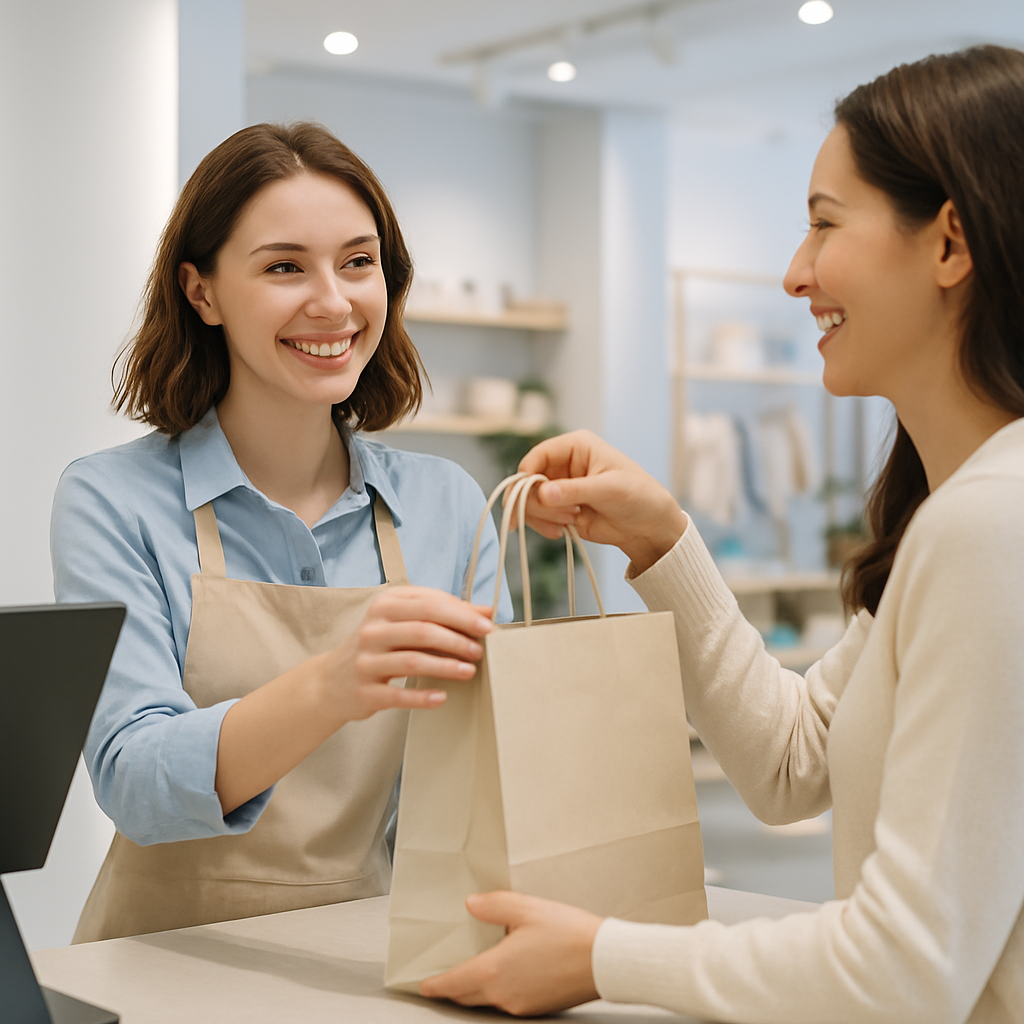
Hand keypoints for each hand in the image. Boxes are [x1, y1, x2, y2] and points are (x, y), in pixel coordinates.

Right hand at [319, 586, 493, 721]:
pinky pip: (397, 695)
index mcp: (385, 605)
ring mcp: (366, 661)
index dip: (462, 614)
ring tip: (469, 671)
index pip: (429, 604)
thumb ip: (442, 613)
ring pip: (412, 661)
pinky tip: (442, 697)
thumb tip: (486, 611)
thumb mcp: (403, 621)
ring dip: (446, 666)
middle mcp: (372, 630)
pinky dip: (422, 697)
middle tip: (480, 649)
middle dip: (457, 639)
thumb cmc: (379, 646)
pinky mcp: (364, 691)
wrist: (333, 681)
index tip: (487, 624)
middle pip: (422, 629)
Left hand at [419, 891, 601, 1016]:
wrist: (605, 960)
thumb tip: (471, 905)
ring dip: (476, 987)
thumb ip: (492, 905)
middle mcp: (504, 994)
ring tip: (474, 966)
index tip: (422, 984)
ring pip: (488, 999)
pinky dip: (498, 988)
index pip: (453, 984)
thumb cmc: (569, 934)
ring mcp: (521, 1004)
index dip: (434, 984)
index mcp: (494, 971)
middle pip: (467, 996)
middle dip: (452, 987)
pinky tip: (507, 969)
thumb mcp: (526, 908)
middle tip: (442, 975)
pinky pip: (507, 1000)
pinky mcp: (537, 1007)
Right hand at [517, 430, 686, 573]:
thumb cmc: (638, 496)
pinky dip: (543, 526)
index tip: (527, 495)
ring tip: (568, 522)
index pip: (538, 455)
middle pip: (527, 480)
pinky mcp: (558, 510)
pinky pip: (535, 517)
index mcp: (575, 447)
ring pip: (528, 500)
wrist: (648, 526)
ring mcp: (559, 489)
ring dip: (542, 516)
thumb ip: (575, 490)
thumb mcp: (609, 489)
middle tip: (561, 516)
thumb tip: (543, 493)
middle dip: (537, 501)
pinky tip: (562, 531)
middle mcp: (563, 465)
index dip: (527, 474)